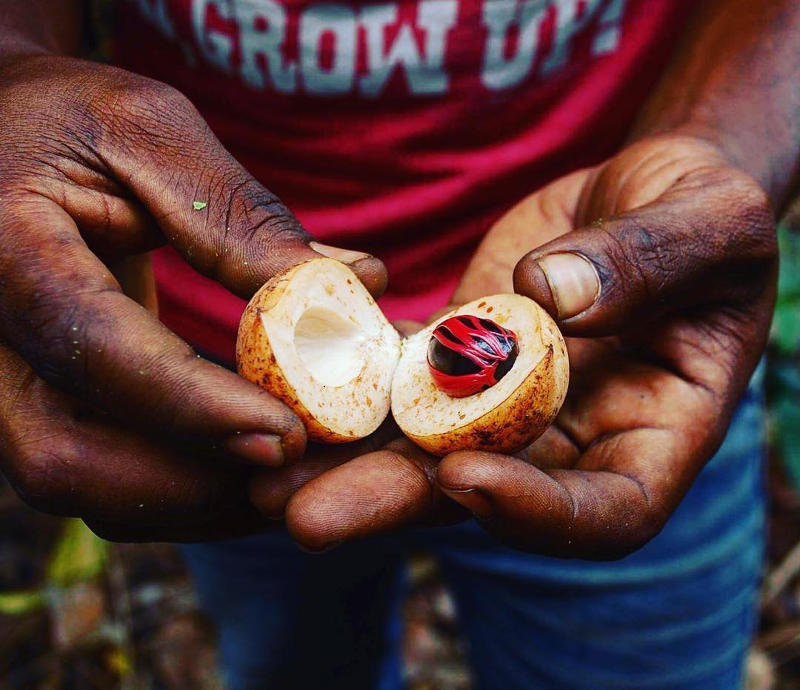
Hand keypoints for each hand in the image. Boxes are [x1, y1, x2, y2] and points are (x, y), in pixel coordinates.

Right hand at [0, 54, 385, 540]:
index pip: (96, 352)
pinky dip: (172, 481)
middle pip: (63, 456)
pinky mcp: (30, 392)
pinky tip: (245, 462)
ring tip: (288, 477)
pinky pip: (93, 466)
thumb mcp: (152, 133)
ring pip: (76, 480)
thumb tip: (358, 289)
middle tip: (298, 472)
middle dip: (193, 483)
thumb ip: (241, 218)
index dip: (198, 407)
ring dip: (189, 498)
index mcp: (3, 251)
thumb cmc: (69, 117)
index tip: (292, 434)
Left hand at [280, 135, 776, 557]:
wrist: (643, 195)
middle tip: (305, 518)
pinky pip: (400, 377)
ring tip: (262, 471)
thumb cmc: (704, 212)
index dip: (538, 512)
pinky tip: (278, 383)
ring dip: (345, 459)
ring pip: (423, 445)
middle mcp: (571, 437)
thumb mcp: (710, 223)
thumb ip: (649, 262)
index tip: (463, 476)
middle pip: (485, 493)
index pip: (607, 511)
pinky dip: (346, 382)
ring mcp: (506, 402)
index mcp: (656, 433)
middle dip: (396, 504)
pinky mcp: (457, 357)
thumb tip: (553, 298)